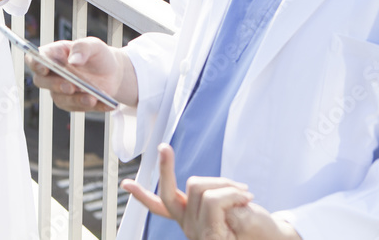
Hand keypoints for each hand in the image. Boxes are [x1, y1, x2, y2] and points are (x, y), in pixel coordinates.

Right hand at [28, 38, 126, 111]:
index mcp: (53, 55)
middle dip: (55, 85)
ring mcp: (61, 90)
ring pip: (59, 99)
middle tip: (70, 86)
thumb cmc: (97, 55)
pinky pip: (79, 108)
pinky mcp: (72, 103)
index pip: (36, 59)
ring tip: (92, 98)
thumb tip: (73, 60)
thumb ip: (82, 48)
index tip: (44, 68)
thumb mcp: (94, 45)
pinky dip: (94, 107)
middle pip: (42, 81)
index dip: (35, 64)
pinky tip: (106, 104)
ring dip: (75, 100)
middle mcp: (53, 74)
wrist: (112, 72)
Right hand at [120, 144, 301, 239]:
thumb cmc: (253, 226)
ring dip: (228, 185)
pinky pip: (214, 200)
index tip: (125, 184)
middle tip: (164, 147)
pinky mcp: (209, 235)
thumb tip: (204, 190)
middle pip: (169, 192)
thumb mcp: (229, 209)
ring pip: (200, 189)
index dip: (142, 196)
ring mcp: (196, 233)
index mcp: (190, 221)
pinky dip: (233, 194)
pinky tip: (246, 201)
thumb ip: (212, 200)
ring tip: (246, 196)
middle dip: (163, 168)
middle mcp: (187, 228)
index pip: (161, 208)